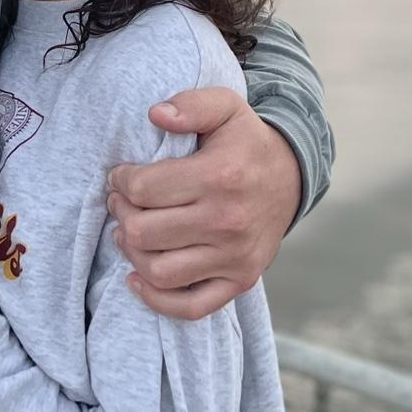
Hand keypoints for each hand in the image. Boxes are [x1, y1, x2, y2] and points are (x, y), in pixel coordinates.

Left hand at [105, 86, 301, 320]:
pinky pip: (191, 307)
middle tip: (120, 202)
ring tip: (129, 231)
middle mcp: (228, 221)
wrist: (291, 176)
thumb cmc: (245, 141)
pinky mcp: (240, 280)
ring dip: (132, 252)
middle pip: (144, 232)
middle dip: (121, 214)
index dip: (120, 181)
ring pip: (159, 271)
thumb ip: (190, 104)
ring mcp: (235, 256)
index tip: (120, 175)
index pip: (143, 190)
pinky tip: (136, 278)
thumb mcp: (225, 107)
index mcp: (219, 176)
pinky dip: (157, 299)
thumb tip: (156, 114)